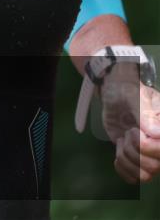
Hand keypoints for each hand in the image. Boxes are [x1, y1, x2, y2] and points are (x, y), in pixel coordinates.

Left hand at [100, 68, 159, 182]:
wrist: (115, 95)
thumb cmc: (128, 91)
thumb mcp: (135, 96)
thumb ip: (144, 114)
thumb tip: (156, 134)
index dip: (145, 145)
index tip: (136, 129)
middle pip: (154, 167)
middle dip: (133, 149)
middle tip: (129, 131)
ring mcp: (153, 156)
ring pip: (145, 176)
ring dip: (127, 158)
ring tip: (124, 140)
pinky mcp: (138, 160)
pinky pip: (134, 178)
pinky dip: (122, 168)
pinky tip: (118, 152)